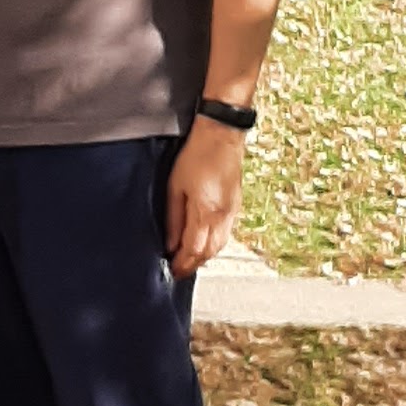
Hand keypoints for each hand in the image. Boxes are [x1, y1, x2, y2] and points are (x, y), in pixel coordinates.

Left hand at [165, 119, 245, 277]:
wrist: (222, 135)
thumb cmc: (197, 155)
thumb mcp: (175, 186)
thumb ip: (173, 218)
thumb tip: (170, 243)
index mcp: (206, 211)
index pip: (194, 249)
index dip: (182, 263)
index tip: (172, 271)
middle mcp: (222, 215)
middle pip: (209, 252)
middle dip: (193, 265)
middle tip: (179, 271)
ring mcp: (232, 211)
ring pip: (220, 245)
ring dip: (204, 256)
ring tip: (189, 260)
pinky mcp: (235, 205)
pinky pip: (225, 233)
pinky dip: (214, 244)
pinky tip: (204, 243)